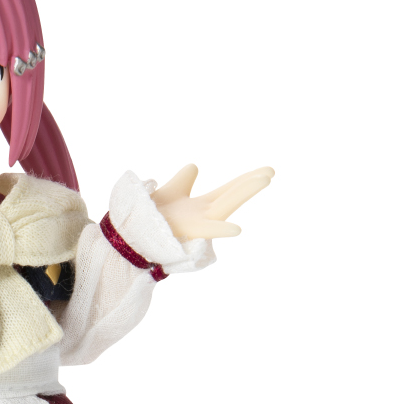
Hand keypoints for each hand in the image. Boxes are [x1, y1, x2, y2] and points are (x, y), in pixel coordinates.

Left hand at [151, 164, 273, 239]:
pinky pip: (206, 232)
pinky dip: (221, 230)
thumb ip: (183, 180)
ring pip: (225, 206)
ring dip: (244, 192)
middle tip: (271, 171)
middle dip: (250, 184)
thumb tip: (194, 166)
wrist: (133, 237)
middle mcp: (203, 216)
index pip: (229, 190)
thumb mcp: (170, 192)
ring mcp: (197, 225)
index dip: (246, 180)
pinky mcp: (188, 233)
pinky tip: (237, 229)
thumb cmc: (151, 219)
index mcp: (201, 207)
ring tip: (265, 178)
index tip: (268, 171)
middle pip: (231, 196)